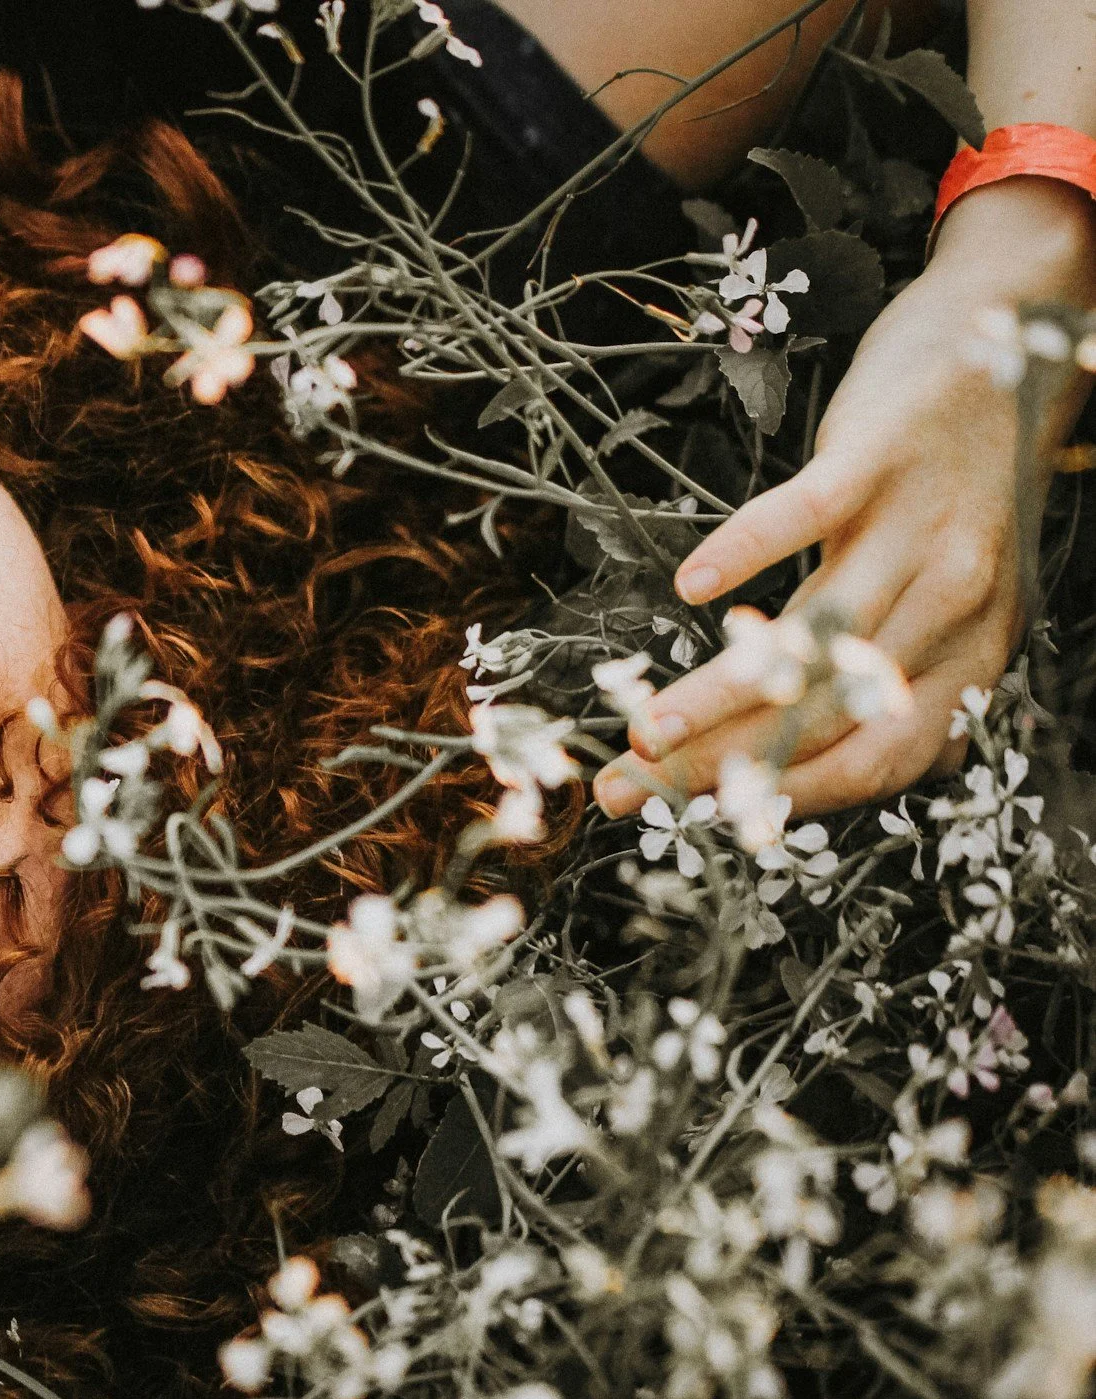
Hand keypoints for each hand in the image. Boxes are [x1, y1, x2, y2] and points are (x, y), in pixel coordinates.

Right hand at [595, 181, 1095, 818]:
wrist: (1016, 336)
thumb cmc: (964, 481)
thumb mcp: (953, 591)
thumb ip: (899, 670)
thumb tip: (826, 762)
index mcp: (970, 652)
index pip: (879, 759)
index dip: (787, 797)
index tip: (697, 818)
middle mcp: (953, 603)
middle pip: (828, 714)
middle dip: (719, 766)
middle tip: (625, 790)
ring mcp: (916, 528)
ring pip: (810, 638)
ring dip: (719, 693)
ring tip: (642, 728)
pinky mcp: (879, 457)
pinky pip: (807, 516)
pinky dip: (748, 552)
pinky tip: (690, 586)